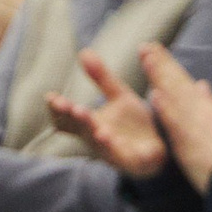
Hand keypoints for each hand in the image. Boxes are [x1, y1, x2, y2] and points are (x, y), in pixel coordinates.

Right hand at [44, 48, 171, 179]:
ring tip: (93, 122)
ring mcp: (111, 151)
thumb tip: (84, 51)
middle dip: (74, 118)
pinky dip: (115, 147)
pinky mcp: (130, 160)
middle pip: (79, 129)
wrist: (160, 146)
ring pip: (98, 143)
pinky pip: (122, 156)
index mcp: (90, 123)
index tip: (51, 96)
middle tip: (72, 107)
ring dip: (94, 133)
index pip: (66, 118)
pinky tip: (111, 136)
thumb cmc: (133, 123)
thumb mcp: (119, 96)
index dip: (57, 109)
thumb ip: (101, 77)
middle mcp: (96, 138)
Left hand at [140, 44, 211, 192]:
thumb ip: (210, 103)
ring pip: (176, 97)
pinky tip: (155, 97)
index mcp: (206, 109)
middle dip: (161, 63)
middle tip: (145, 45)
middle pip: (178, 83)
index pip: (183, 82)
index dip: (169, 66)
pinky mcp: (192, 143)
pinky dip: (167, 111)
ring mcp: (196, 126)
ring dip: (161, 77)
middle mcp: (200, 113)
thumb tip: (203, 84)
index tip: (156, 50)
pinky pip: (177, 125)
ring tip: (147, 58)